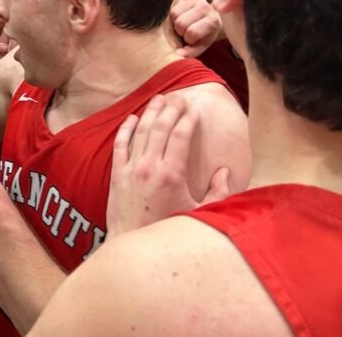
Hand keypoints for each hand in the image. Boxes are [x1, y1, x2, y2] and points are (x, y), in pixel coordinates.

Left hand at [106, 95, 231, 237]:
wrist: (133, 244)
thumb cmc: (168, 231)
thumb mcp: (199, 214)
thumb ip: (217, 193)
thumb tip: (224, 172)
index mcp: (172, 174)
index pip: (181, 136)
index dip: (188, 119)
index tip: (194, 110)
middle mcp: (150, 166)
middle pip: (161, 128)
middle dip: (171, 109)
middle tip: (178, 97)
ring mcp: (131, 169)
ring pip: (141, 132)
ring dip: (151, 112)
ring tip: (159, 99)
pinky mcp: (116, 175)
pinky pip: (120, 145)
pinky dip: (126, 129)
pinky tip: (133, 118)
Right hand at [170, 0, 220, 57]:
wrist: (208, 20)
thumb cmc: (203, 36)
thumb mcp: (199, 46)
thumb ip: (190, 52)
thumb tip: (178, 54)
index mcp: (213, 21)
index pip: (192, 32)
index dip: (188, 39)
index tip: (192, 40)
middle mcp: (206, 7)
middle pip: (181, 22)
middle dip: (180, 31)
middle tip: (185, 32)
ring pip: (174, 13)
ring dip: (175, 22)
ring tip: (182, 24)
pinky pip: (172, 5)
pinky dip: (172, 14)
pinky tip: (180, 16)